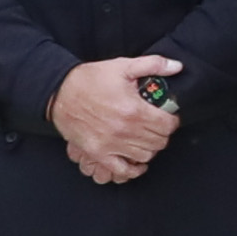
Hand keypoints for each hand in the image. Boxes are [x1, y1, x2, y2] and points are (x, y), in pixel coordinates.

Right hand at [51, 56, 181, 185]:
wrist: (59, 92)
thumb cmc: (90, 80)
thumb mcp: (123, 66)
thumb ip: (153, 64)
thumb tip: (177, 66)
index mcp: (134, 110)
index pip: (168, 125)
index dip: (172, 120)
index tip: (168, 116)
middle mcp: (125, 131)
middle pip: (159, 142)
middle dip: (162, 132)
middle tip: (157, 125)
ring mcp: (111, 145)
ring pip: (146, 155)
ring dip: (150, 147)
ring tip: (146, 137)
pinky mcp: (98, 153)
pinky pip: (123, 170)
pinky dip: (133, 169)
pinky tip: (137, 161)